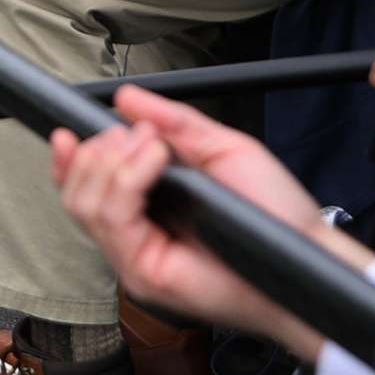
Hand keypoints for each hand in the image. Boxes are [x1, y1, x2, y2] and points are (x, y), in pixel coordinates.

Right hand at [52, 84, 353, 356]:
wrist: (307, 252)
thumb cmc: (275, 211)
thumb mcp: (221, 149)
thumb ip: (174, 123)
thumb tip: (126, 99)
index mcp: (147, 211)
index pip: (83, 190)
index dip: (68, 162)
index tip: (67, 133)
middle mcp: (135, 237)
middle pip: (76, 194)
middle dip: (97, 153)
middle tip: (141, 138)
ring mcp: (136, 259)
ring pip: (86, 205)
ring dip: (114, 163)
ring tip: (154, 147)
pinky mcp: (145, 275)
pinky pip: (112, 221)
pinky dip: (127, 180)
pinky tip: (155, 162)